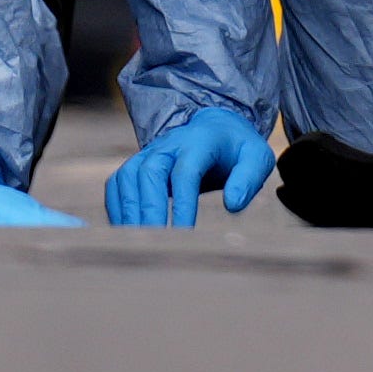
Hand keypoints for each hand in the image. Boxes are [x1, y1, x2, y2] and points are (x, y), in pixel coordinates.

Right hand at [106, 105, 276, 229]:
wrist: (215, 128)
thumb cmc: (236, 149)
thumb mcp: (256, 157)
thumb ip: (248, 178)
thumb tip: (233, 204)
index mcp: (199, 142)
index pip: (185, 173)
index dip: (182, 204)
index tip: (183, 233)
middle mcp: (168, 145)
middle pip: (149, 173)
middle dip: (150, 210)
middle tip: (156, 243)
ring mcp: (148, 153)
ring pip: (127, 178)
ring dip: (128, 211)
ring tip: (137, 243)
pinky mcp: (135, 165)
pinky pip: (116, 184)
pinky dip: (116, 208)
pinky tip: (126, 232)